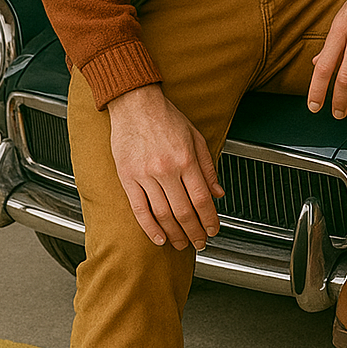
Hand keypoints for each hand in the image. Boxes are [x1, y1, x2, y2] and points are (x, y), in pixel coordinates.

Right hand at [107, 84, 223, 250]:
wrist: (135, 103)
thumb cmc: (166, 117)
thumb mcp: (195, 137)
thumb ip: (208, 167)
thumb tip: (218, 193)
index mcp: (186, 159)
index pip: (202, 199)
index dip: (209, 219)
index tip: (213, 230)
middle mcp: (166, 169)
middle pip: (184, 211)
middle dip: (194, 232)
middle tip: (200, 242)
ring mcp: (145, 175)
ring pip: (163, 214)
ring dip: (175, 234)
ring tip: (182, 244)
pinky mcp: (127, 177)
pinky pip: (139, 209)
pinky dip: (150, 228)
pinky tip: (159, 238)